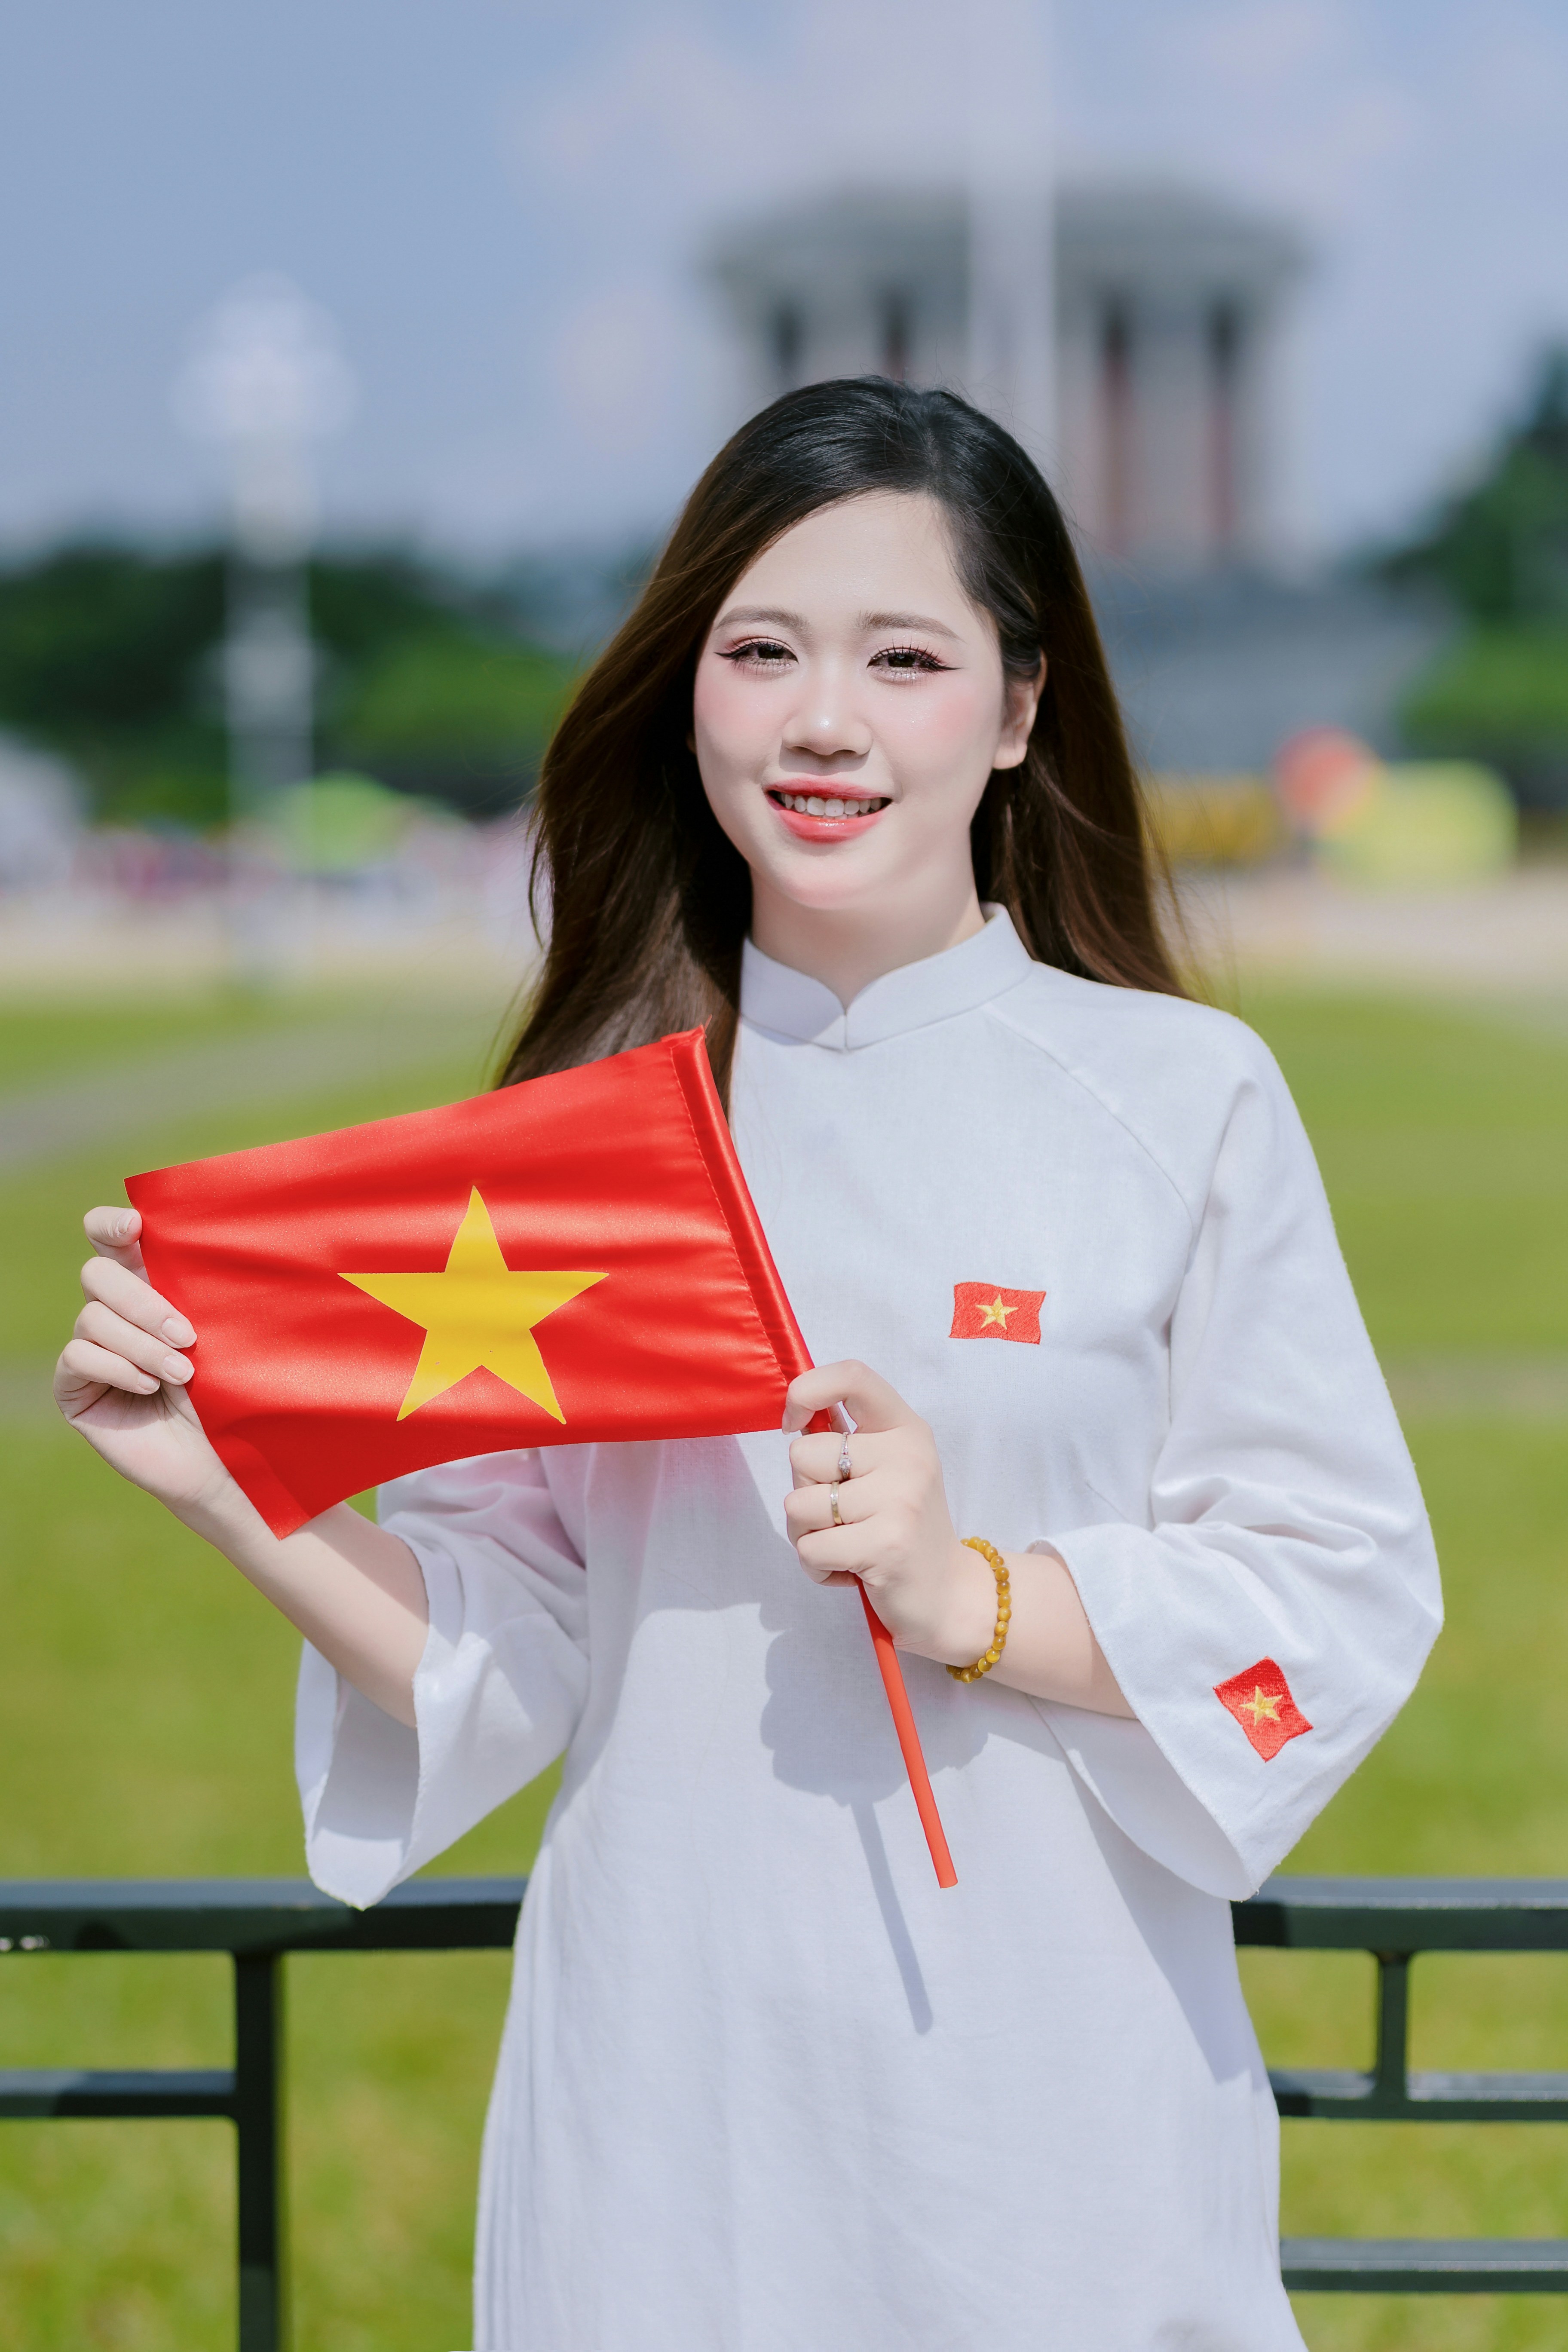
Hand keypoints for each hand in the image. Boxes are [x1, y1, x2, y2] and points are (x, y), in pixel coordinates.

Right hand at [54, 1206, 236, 1523]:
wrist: (225, 1459)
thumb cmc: (235, 1392)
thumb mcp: (223, 1332)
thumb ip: (201, 1289)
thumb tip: (204, 1238)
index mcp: (149, 1286)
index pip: (112, 1238)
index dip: (112, 1224)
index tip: (136, 1227)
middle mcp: (114, 1312)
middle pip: (97, 1274)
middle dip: (143, 1302)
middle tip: (187, 1336)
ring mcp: (90, 1349)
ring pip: (92, 1318)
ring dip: (142, 1345)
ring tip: (182, 1375)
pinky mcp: (74, 1387)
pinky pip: (78, 1356)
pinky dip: (118, 1368)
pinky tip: (150, 1388)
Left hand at [782, 1361, 996, 1666]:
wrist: (949, 1595)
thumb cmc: (900, 1527)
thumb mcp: (886, 1470)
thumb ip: (845, 1440)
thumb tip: (794, 1418)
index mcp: (906, 1429)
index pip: (853, 1377)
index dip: (807, 1391)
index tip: (793, 1423)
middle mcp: (907, 1456)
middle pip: (802, 1453)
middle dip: (804, 1490)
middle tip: (841, 1515)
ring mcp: (900, 1500)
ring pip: (798, 1504)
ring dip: (807, 1535)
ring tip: (845, 1543)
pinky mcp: (886, 1544)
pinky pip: (809, 1549)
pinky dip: (817, 1567)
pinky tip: (850, 1569)